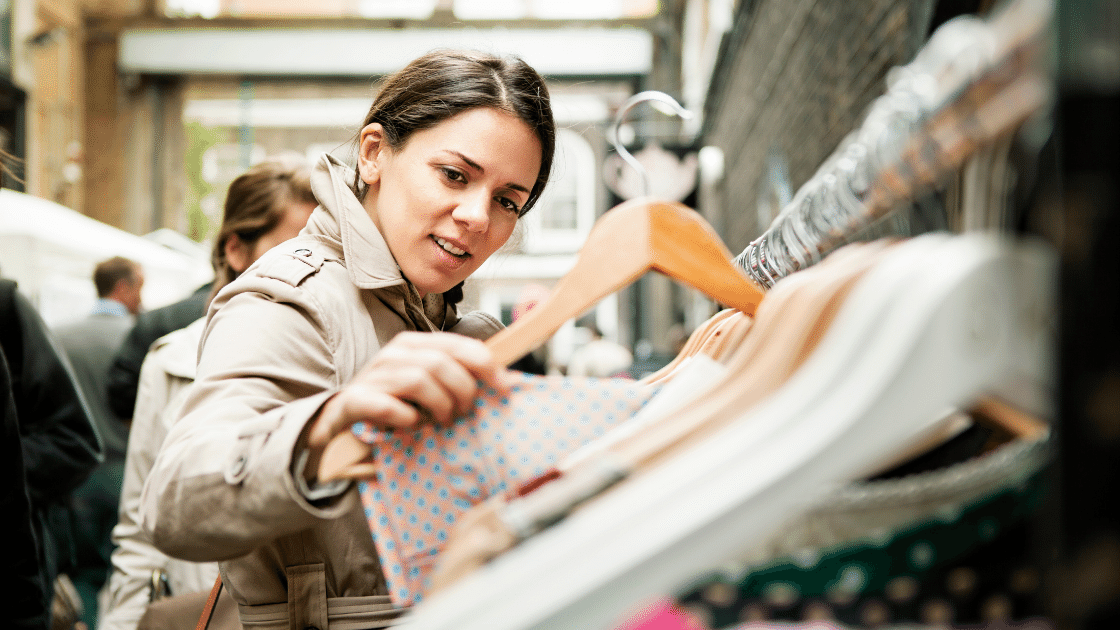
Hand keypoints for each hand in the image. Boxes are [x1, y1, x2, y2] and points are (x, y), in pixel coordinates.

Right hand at [306, 332, 509, 452]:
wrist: (337, 425)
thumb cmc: (391, 405)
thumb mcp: (425, 386)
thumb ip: (455, 377)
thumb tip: (501, 380)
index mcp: (413, 346)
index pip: (455, 344)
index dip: (483, 363)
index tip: (502, 385)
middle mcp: (392, 355)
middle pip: (440, 363)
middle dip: (461, 390)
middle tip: (463, 412)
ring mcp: (371, 377)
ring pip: (418, 380)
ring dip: (438, 405)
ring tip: (441, 421)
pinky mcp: (353, 401)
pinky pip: (385, 405)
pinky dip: (405, 417)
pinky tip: (411, 425)